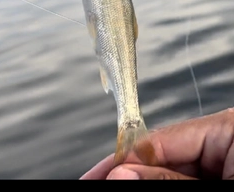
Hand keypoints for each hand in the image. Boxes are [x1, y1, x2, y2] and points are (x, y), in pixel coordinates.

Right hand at [80, 109, 233, 179]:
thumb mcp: (220, 188)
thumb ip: (168, 180)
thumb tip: (121, 175)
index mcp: (228, 131)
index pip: (161, 140)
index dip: (123, 160)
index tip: (94, 177)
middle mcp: (224, 148)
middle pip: (163, 162)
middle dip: (131, 179)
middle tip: (99, 186)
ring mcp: (223, 168)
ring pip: (173, 178)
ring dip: (144, 187)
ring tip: (115, 186)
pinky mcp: (223, 180)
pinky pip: (188, 185)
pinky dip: (166, 190)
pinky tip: (140, 189)